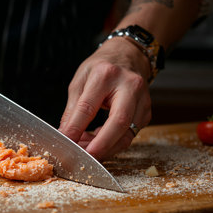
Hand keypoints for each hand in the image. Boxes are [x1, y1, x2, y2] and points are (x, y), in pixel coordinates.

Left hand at [59, 37, 151, 159]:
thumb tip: (65, 134)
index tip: (66, 141)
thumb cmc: (102, 67)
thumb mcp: (80, 80)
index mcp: (106, 75)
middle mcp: (129, 86)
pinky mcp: (146, 112)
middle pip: (119, 122)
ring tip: (88, 150)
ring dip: (107, 147)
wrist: (128, 55)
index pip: (89, 107)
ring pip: (128, 133)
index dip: (76, 128)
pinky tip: (99, 142)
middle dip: (101, 145)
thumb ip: (73, 109)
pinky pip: (130, 134)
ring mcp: (142, 100)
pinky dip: (114, 143)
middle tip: (86, 157)